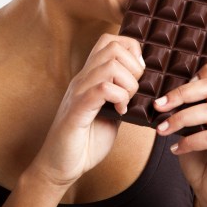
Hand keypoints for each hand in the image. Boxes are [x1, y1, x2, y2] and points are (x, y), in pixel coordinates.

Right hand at [28, 34, 144, 189]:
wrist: (60, 166)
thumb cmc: (86, 141)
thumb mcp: (111, 112)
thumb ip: (122, 96)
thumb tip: (146, 85)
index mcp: (90, 77)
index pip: (110, 40)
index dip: (131, 50)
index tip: (138, 73)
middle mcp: (83, 79)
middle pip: (113, 47)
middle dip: (134, 67)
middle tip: (134, 90)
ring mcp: (78, 92)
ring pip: (110, 66)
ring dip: (128, 84)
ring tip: (126, 102)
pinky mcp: (77, 110)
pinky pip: (102, 89)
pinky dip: (119, 98)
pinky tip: (120, 111)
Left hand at [153, 59, 206, 206]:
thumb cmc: (203, 160)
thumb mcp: (191, 128)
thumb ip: (187, 108)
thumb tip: (163, 94)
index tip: (179, 84)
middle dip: (181, 92)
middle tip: (159, 104)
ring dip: (179, 119)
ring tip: (162, 129)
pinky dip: (188, 141)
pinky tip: (176, 149)